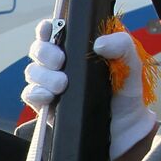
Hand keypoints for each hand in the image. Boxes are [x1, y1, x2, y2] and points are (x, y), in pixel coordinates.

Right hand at [20, 21, 157, 160]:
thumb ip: (123, 46)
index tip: (50, 29)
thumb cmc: (126, 96)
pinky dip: (36, 93)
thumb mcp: (131, 66)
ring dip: (43, 75)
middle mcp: (61, 66)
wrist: (124, 132)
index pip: (55, 32)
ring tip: (62, 84)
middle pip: (38, 50)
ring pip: (32, 72)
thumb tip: (99, 43)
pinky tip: (49, 96)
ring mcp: (51, 86)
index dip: (47, 28)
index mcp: (78, 51)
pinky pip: (30, 95)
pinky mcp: (46, 107)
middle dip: (45, 52)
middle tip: (60, 61)